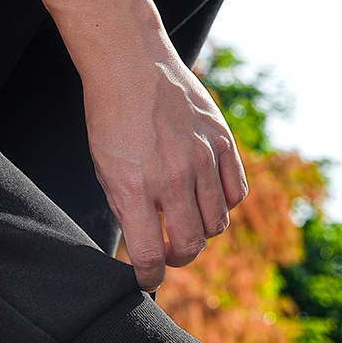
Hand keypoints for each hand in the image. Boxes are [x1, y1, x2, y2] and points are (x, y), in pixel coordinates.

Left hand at [82, 34, 247, 290]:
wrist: (130, 64)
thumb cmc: (111, 119)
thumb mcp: (106, 170)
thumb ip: (129, 210)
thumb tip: (146, 247)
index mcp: (135, 187)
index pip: (150, 255)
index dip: (149, 277)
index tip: (147, 279)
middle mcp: (173, 176)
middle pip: (190, 245)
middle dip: (176, 258)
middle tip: (167, 252)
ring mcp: (203, 158)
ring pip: (216, 223)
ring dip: (200, 231)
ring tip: (184, 220)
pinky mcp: (223, 141)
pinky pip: (236, 193)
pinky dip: (223, 203)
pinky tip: (205, 195)